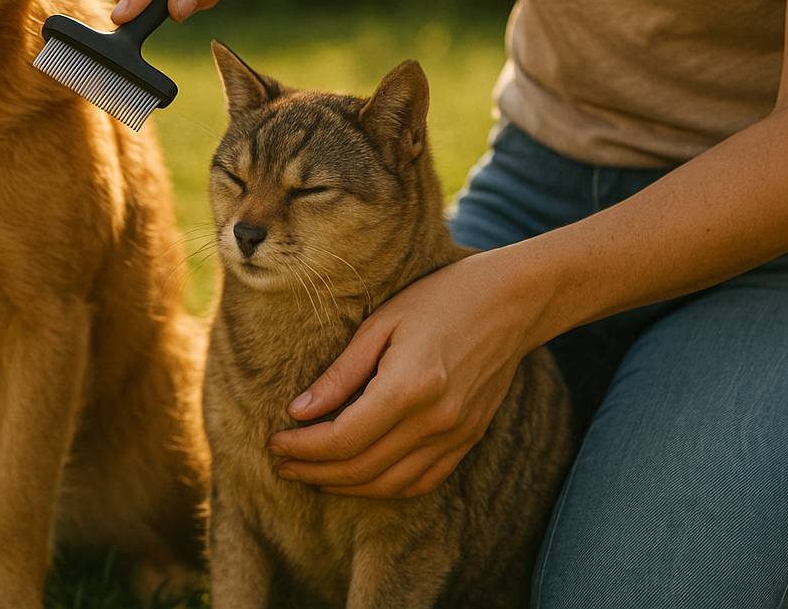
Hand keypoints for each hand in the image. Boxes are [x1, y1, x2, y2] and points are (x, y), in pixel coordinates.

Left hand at [267, 253, 543, 498]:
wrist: (512, 302)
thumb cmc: (441, 299)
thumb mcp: (382, 323)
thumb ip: (341, 372)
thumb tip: (299, 412)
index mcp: (411, 386)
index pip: (343, 437)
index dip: (303, 447)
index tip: (274, 442)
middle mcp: (436, 420)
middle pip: (363, 467)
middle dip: (315, 471)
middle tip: (281, 465)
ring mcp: (456, 435)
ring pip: (391, 484)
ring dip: (346, 487)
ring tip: (311, 476)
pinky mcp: (468, 440)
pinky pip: (422, 482)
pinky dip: (386, 488)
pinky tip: (359, 479)